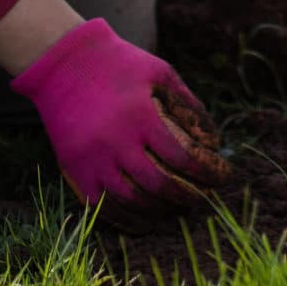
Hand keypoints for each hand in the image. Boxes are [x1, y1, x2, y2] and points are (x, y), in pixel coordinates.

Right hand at [11, 17, 226, 206]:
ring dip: (159, 211)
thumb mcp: (159, 72)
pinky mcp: (74, 169)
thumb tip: (213, 140)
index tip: (223, 178)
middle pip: (159, 184)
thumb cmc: (120, 64)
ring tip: (176, 210)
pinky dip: (126, 220)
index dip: (209, 172)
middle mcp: (115, 140)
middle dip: (188, 197)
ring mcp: (92, 158)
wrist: (63, 62)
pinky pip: (101, 207)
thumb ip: (188, 103)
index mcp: (140, 115)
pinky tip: (145, 223)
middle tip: (203, 200)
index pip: (183, 155)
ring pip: (131, 200)